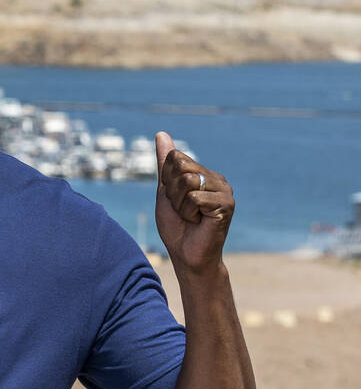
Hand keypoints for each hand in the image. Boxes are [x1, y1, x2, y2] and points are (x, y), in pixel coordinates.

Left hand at [155, 131, 233, 273]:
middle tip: (182, 210)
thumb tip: (161, 133)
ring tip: (190, 216)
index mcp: (204, 173)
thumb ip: (165, 164)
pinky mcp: (226, 204)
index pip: (175, 158)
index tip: (174, 199)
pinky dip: (187, 212)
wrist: (186, 255)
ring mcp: (225, 191)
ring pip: (187, 182)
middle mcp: (217, 179)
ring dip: (179, 204)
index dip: (166, 181)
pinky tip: (197, 222)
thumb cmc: (176, 226)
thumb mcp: (165, 190)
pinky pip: (194, 198)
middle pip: (180, 168)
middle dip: (172, 192)